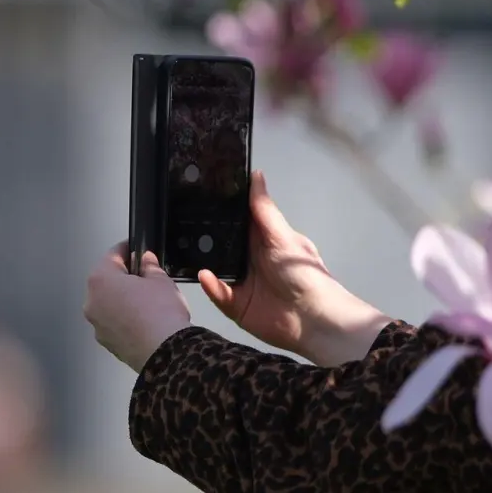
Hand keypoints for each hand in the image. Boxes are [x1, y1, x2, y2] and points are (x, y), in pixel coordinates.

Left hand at [85, 247, 191, 372]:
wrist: (164, 351)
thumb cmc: (161, 310)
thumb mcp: (161, 280)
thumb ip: (149, 266)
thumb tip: (145, 260)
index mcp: (101, 280)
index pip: (112, 255)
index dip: (128, 248)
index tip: (139, 248)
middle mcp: (91, 301)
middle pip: (107, 281)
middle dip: (125, 277)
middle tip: (148, 277)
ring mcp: (96, 324)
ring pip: (109, 304)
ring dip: (123, 299)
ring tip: (149, 303)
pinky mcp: (106, 342)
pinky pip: (114, 322)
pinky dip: (125, 318)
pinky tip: (145, 320)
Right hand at [197, 171, 391, 366]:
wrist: (313, 318)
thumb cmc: (302, 272)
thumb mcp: (282, 237)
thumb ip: (264, 210)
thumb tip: (256, 174)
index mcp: (263, 239)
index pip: (237, 220)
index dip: (220, 207)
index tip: (196, 190)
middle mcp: (250, 258)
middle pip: (221, 243)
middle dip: (203, 235)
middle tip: (178, 218)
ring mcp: (242, 282)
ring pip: (215, 267)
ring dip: (203, 260)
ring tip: (183, 247)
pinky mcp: (236, 304)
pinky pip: (217, 292)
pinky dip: (211, 285)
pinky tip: (205, 275)